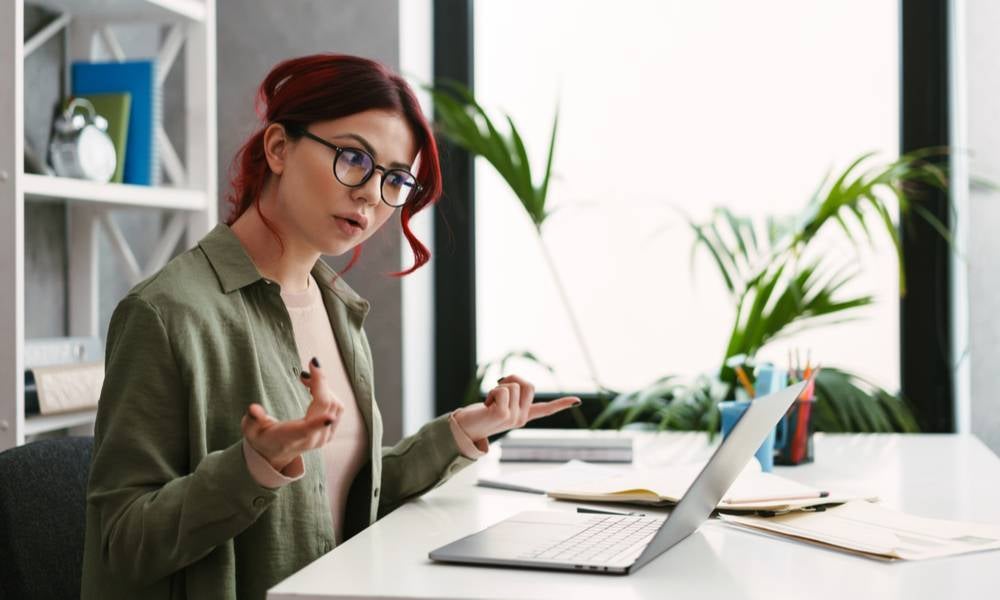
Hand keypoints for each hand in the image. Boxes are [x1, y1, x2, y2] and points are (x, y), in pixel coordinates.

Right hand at [241, 357, 342, 471]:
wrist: (275, 452)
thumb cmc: (261, 437)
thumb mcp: (250, 430)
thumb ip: (252, 420)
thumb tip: (253, 409)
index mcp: (292, 438)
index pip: (307, 431)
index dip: (318, 423)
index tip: (329, 417)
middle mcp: (313, 439)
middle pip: (325, 406)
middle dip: (319, 383)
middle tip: (303, 371)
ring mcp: (325, 436)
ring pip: (334, 405)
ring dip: (323, 386)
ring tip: (305, 378)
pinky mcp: (331, 430)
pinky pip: (337, 407)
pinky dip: (328, 392)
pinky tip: (314, 387)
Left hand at [453, 374, 580, 440]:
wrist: (462, 429)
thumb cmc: (478, 414)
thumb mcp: (499, 401)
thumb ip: (509, 392)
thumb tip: (510, 383)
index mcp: (522, 416)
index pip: (546, 409)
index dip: (561, 403)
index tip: (577, 401)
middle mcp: (521, 419)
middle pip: (529, 385)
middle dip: (512, 380)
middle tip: (497, 391)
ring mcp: (513, 419)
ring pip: (514, 385)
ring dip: (498, 387)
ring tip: (489, 401)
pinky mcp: (502, 415)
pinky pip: (502, 390)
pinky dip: (492, 392)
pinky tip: (486, 405)